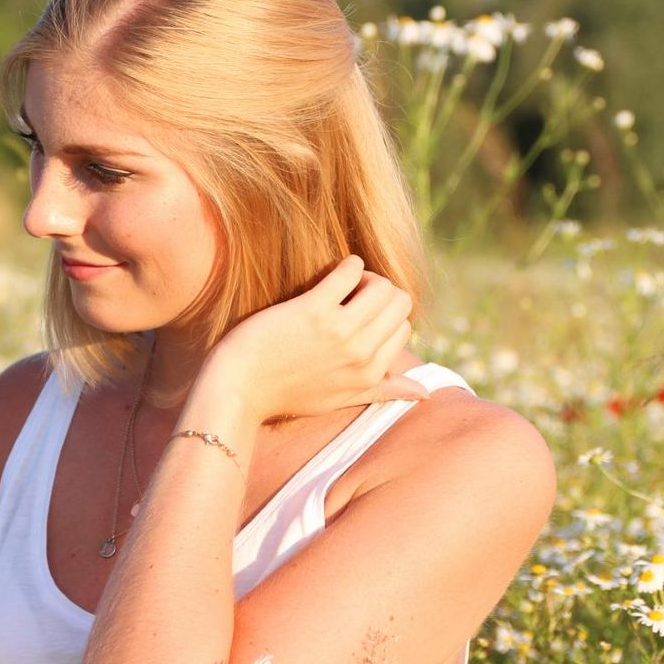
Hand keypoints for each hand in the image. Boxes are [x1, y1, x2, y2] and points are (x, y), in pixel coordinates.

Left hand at [207, 254, 428, 425]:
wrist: (238, 389)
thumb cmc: (284, 393)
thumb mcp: (340, 399)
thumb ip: (382, 391)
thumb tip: (425, 393)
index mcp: (370, 374)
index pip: (404, 327)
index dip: (384, 315)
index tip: (358, 313)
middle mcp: (361, 354)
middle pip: (400, 302)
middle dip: (381, 291)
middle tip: (353, 293)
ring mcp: (338, 332)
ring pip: (382, 286)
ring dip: (366, 276)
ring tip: (343, 282)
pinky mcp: (312, 311)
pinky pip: (349, 272)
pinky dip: (348, 264)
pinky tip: (334, 270)